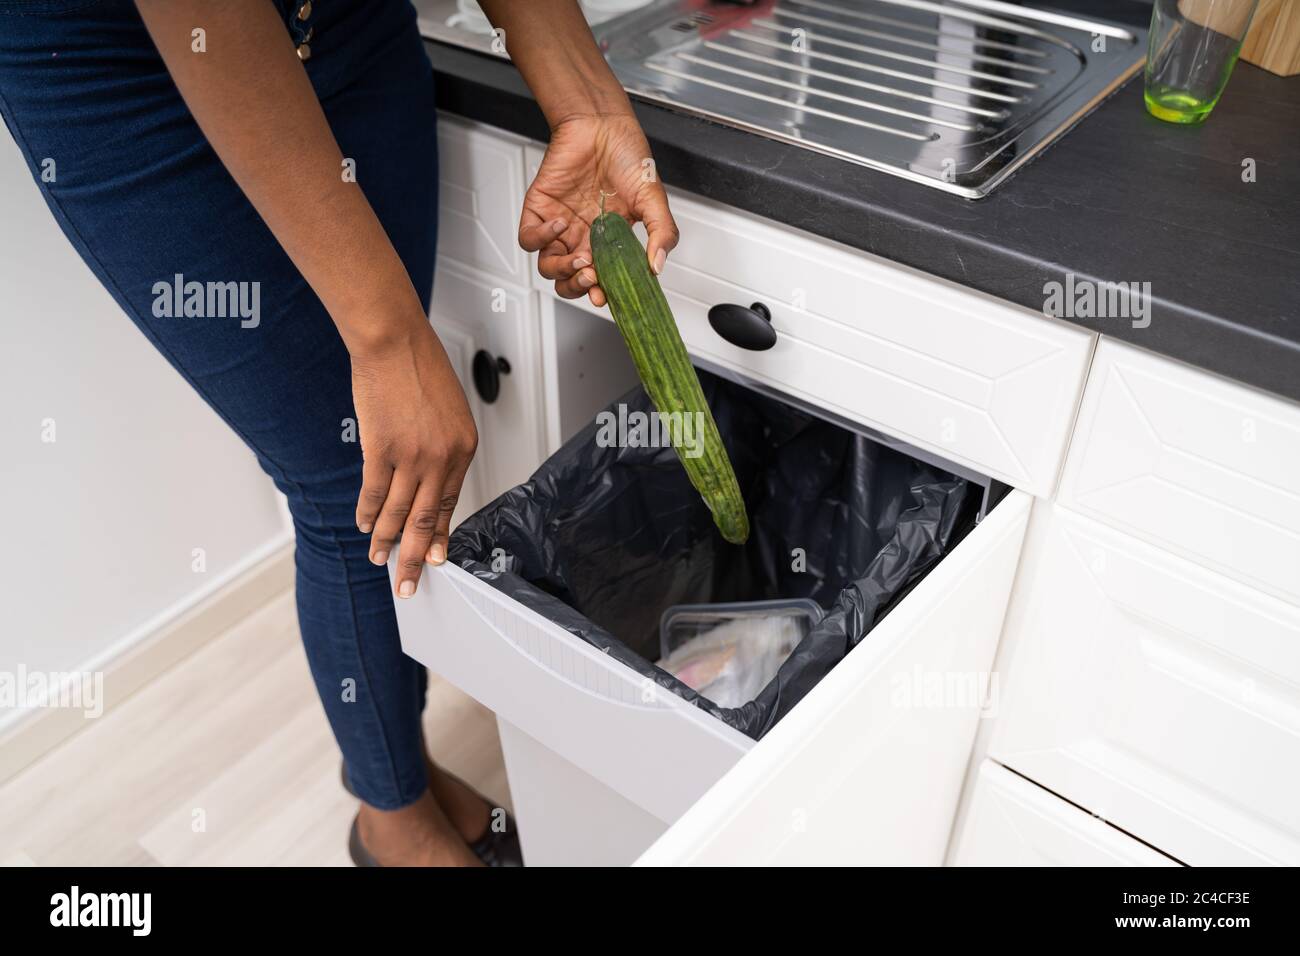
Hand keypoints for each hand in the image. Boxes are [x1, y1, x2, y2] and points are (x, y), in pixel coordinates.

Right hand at [351, 319, 477, 598]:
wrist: (395, 341)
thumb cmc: (421, 367)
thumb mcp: (449, 411)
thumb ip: (443, 447)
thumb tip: (430, 480)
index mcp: (464, 448)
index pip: (452, 504)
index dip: (442, 536)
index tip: (437, 559)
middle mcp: (442, 457)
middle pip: (428, 520)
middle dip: (418, 557)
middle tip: (410, 584)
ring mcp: (411, 456)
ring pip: (399, 513)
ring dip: (386, 540)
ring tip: (379, 560)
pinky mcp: (381, 449)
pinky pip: (374, 493)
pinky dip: (367, 513)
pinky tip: (363, 526)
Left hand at [519, 112, 678, 306]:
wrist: (602, 124)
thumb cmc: (627, 157)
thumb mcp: (654, 199)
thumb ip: (661, 233)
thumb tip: (658, 266)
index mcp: (608, 242)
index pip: (600, 280)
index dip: (601, 293)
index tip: (608, 298)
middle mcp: (582, 237)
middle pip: (570, 281)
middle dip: (579, 287)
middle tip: (593, 278)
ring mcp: (559, 226)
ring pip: (548, 266)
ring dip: (562, 271)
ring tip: (581, 260)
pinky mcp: (540, 210)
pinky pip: (529, 238)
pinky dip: (541, 239)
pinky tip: (562, 224)